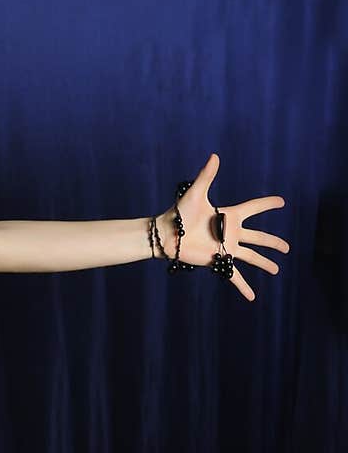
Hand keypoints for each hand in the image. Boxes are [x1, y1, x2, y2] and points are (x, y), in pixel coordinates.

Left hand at [156, 152, 289, 302]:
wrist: (166, 235)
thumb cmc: (178, 213)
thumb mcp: (195, 193)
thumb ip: (206, 176)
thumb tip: (215, 156)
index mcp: (228, 216)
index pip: (253, 208)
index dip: (267, 204)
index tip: (282, 202)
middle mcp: (230, 233)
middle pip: (258, 237)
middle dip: (273, 242)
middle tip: (287, 248)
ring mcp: (225, 248)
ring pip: (251, 257)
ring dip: (264, 263)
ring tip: (276, 269)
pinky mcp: (217, 262)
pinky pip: (233, 276)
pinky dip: (243, 287)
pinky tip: (252, 297)